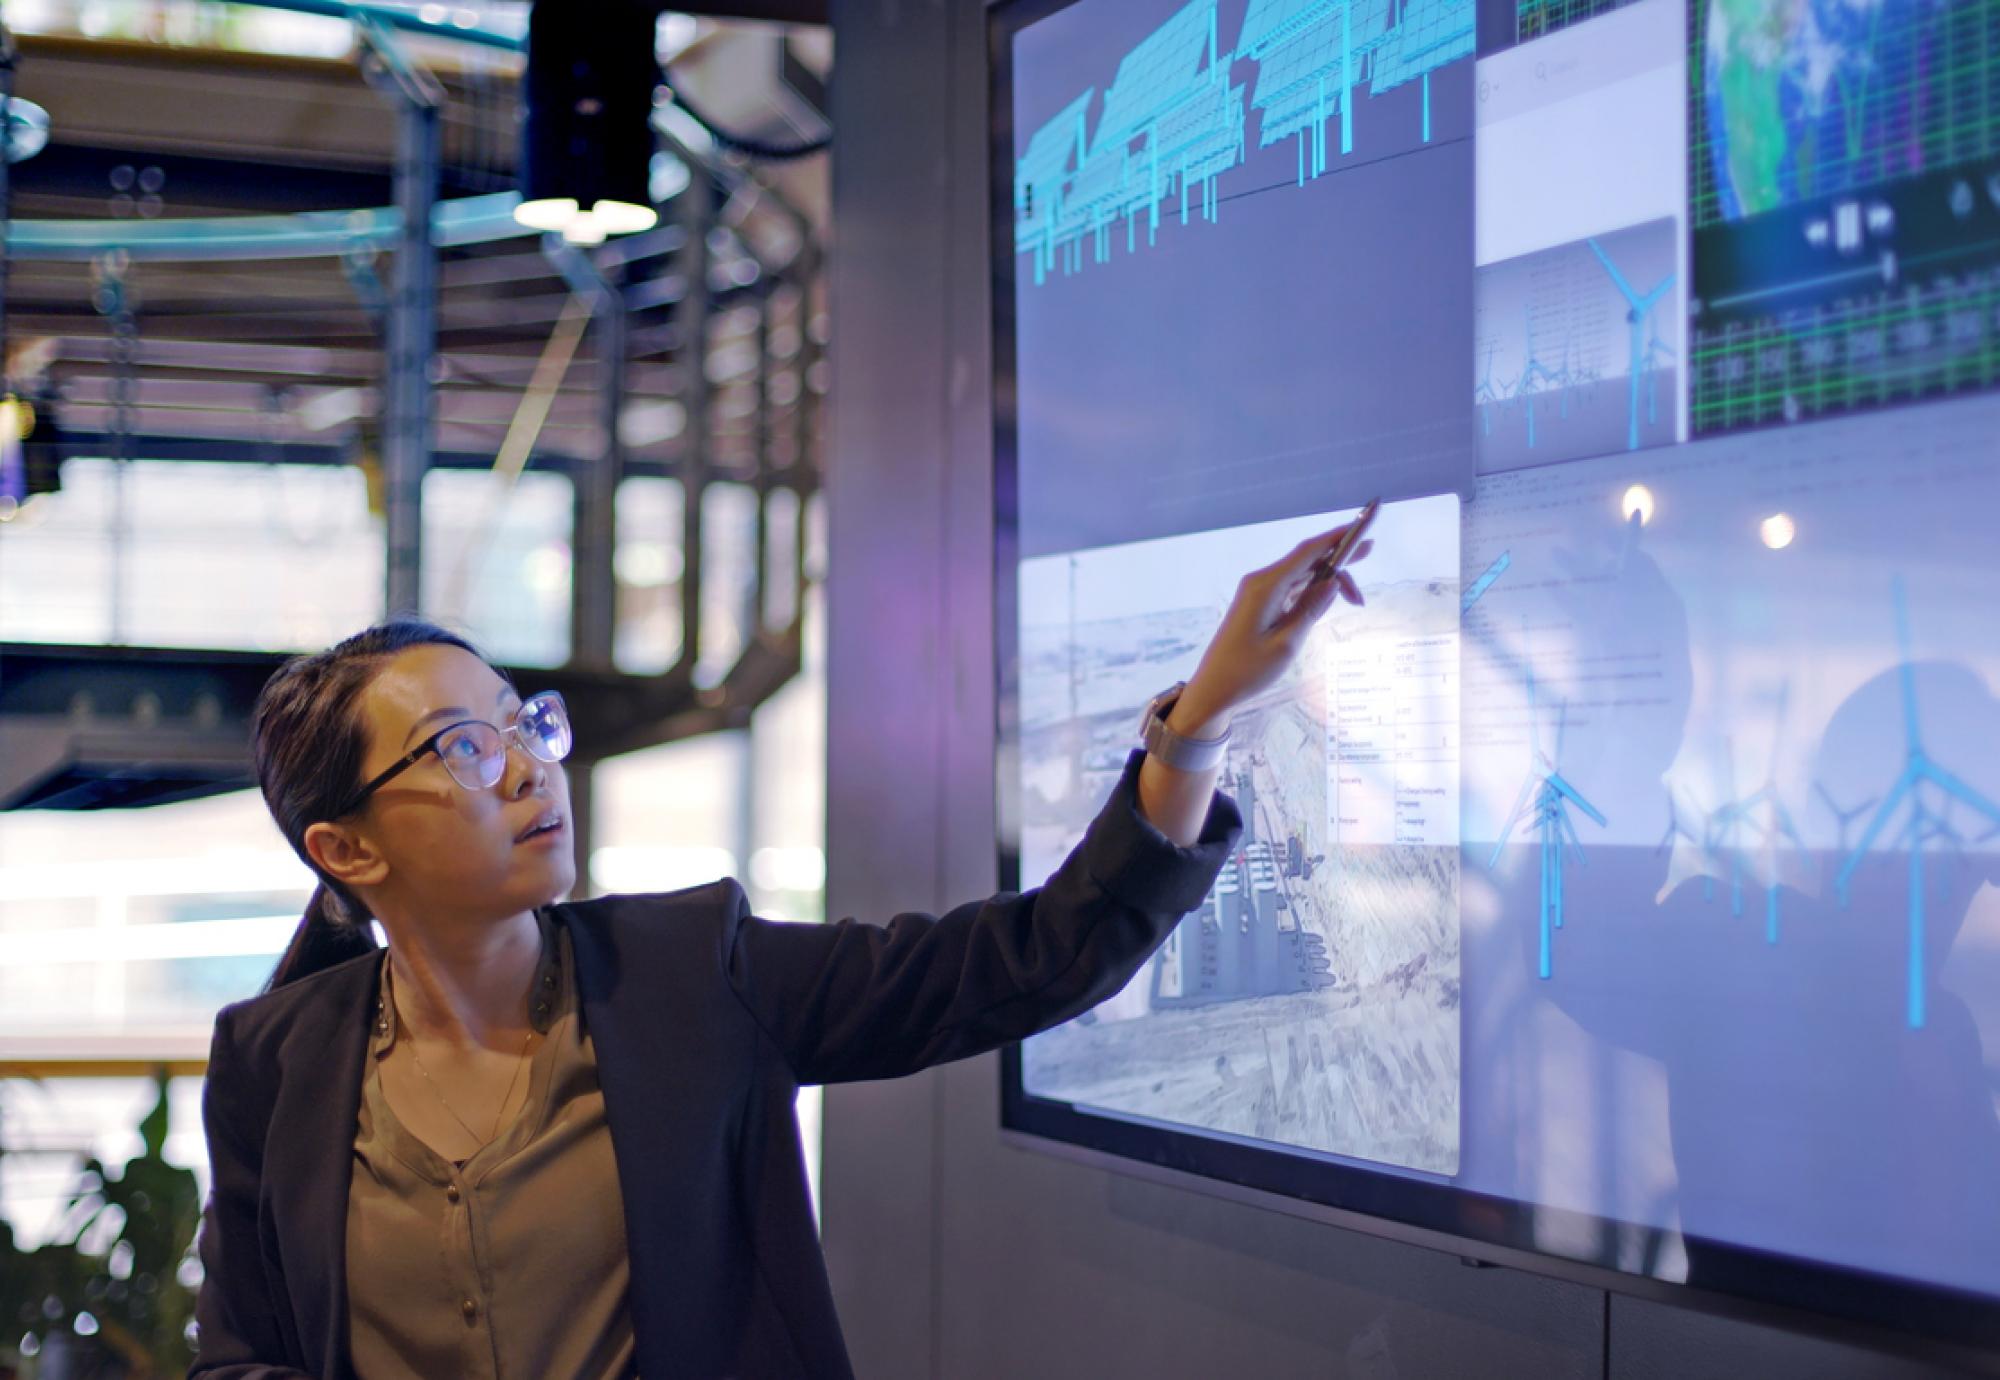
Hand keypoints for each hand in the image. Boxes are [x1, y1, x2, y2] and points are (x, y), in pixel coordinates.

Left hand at [1170, 521, 1373, 737]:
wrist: (1214, 688)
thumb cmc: (1247, 671)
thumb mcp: (1287, 643)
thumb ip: (1311, 609)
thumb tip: (1333, 582)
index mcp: (1266, 586)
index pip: (1307, 552)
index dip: (1336, 538)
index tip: (1362, 528)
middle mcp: (1261, 582)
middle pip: (1306, 560)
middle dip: (1338, 557)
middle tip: (1371, 550)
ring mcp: (1259, 592)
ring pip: (1301, 575)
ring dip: (1328, 581)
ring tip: (1356, 599)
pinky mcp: (1260, 604)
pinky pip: (1292, 588)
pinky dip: (1313, 592)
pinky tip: (1330, 601)